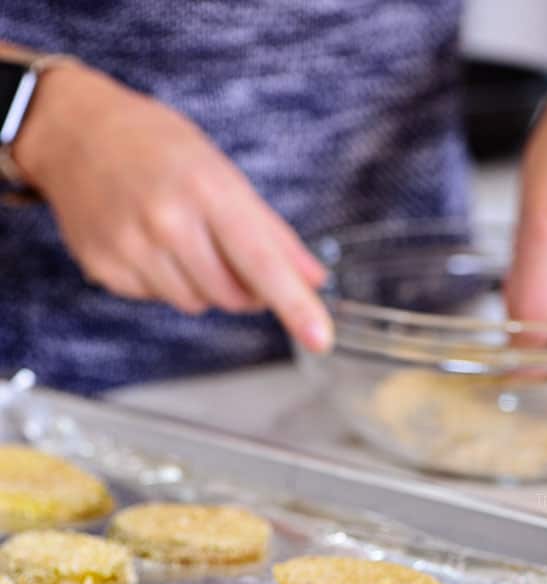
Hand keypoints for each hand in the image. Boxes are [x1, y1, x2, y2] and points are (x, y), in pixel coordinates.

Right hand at [13, 62, 332, 350]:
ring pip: (196, 304)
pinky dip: (164, 281)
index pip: (262, 260)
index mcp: (207, 189)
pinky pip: (158, 299)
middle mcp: (168, 221)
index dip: (294, 303)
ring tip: (180, 239)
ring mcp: (132, 247)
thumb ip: (271, 232)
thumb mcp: (221, 171)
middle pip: (232, 295)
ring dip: (201, 285)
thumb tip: (313, 278)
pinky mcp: (106, 269)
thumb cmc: (157, 147)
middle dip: (243, 287)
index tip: (321, 337)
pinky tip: (149, 244)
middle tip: (225, 249)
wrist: (74, 132)